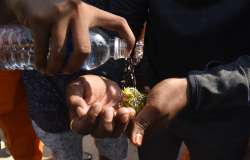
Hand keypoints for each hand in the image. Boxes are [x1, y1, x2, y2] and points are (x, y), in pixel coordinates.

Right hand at [6, 0, 134, 73]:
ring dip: (55, 69)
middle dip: (74, 67)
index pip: (118, 22)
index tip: (128, 54)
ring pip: (61, 54)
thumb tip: (98, 53)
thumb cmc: (56, 14)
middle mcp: (77, 11)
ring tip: (52, 71)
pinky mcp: (39, 20)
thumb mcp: (76, 17)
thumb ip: (86, 30)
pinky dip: (41, 64)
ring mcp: (58, 15)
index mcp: (91, 12)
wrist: (28, 0)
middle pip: (84, 50)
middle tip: (68, 71)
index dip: (129, 38)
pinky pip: (43, 51)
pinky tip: (41, 67)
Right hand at [67, 75, 134, 136]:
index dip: (90, 119)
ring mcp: (108, 126)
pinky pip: (126, 128)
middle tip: (110, 109)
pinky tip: (131, 111)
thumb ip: (75, 98)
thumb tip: (80, 111)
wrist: (101, 84)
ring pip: (114, 133)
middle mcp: (93, 127)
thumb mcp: (77, 87)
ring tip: (125, 110)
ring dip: (121, 123)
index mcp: (79, 120)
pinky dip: (130, 123)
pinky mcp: (119, 122)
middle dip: (107, 122)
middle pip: (100, 133)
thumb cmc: (85, 86)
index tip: (97, 105)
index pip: (83, 127)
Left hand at [130, 78, 188, 145]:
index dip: (125, 122)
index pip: (129, 133)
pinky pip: (138, 109)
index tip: (127, 110)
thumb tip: (135, 142)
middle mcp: (149, 126)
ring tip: (131, 98)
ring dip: (130, 107)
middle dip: (126, 114)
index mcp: (150, 129)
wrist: (183, 87)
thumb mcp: (154, 109)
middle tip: (128, 103)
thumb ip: (143, 123)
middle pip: (130, 124)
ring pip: (134, 116)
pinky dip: (135, 103)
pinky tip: (136, 96)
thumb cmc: (169, 96)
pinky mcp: (150, 109)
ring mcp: (150, 117)